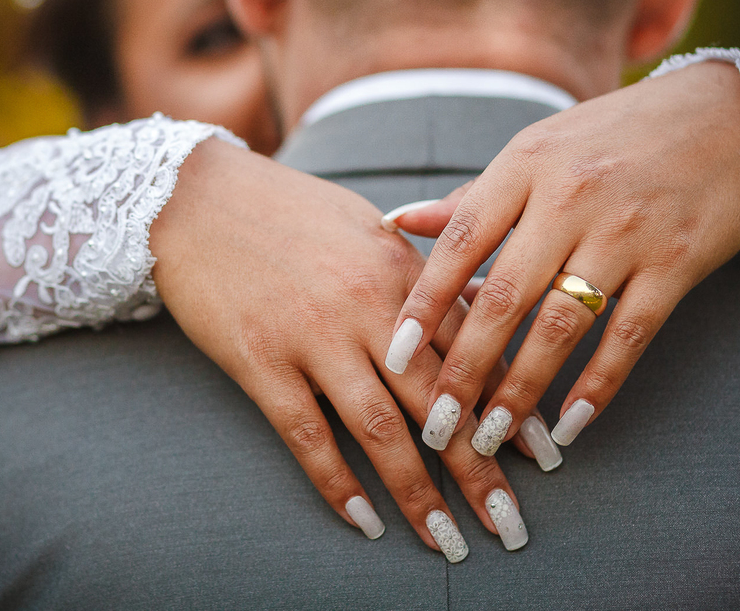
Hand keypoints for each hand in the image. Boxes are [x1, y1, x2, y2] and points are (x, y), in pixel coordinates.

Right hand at [150, 138, 529, 555]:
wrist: (196, 198)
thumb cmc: (287, 209)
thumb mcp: (367, 227)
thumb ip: (421, 271)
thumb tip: (475, 305)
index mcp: (401, 270)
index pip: (471, 348)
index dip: (510, 405)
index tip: (543, 454)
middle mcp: (366, 306)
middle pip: (437, 398)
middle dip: (480, 467)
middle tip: (512, 523)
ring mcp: (312, 336)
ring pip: (379, 428)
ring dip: (418, 492)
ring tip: (448, 541)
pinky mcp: (261, 361)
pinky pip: (307, 435)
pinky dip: (338, 483)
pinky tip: (365, 520)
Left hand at [386, 60, 739, 453]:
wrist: (732, 116)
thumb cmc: (613, 137)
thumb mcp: (537, 150)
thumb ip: (471, 198)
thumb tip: (398, 223)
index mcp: (526, 163)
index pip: (461, 241)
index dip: (423, 302)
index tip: (395, 355)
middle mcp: (571, 196)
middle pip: (506, 295)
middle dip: (466, 367)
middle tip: (437, 421)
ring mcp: (627, 230)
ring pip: (562, 324)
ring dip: (522, 387)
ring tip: (491, 434)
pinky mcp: (676, 262)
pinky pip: (628, 336)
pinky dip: (597, 385)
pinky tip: (568, 425)